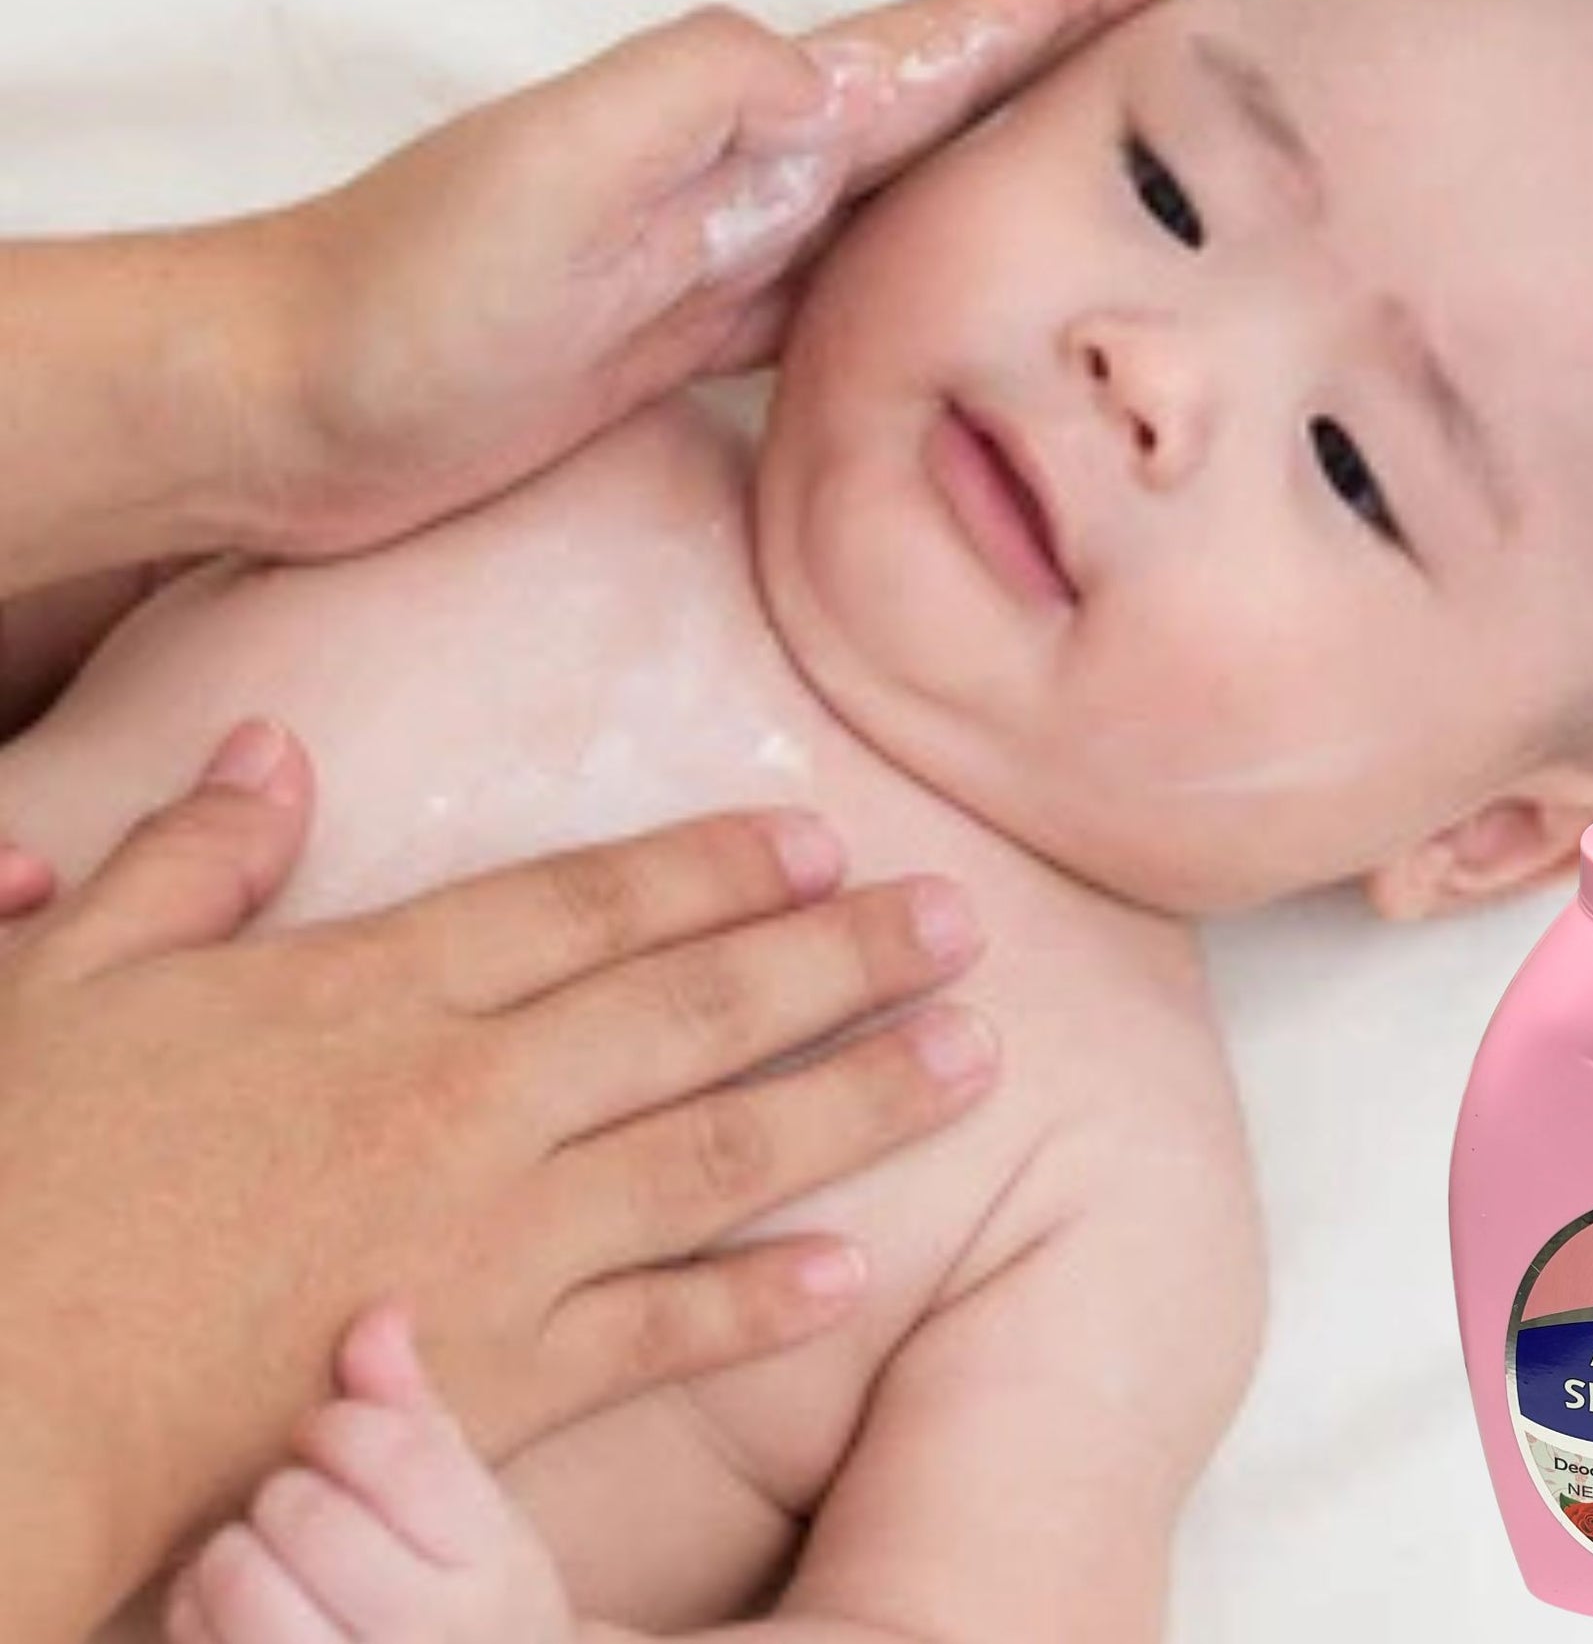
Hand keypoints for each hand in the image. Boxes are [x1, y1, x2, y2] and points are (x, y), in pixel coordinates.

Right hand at [0, 718, 993, 1634]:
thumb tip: (271, 746)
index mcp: (377, 988)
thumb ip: (190, 856)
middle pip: (696, 1007)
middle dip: (841, 956)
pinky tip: (851, 1271)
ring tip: (967, 1056)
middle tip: (959, 922)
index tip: (821, 839)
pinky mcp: (485, 1378)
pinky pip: (653, 1333)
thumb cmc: (17, 1183)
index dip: (717, 865)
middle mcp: (468, 1097)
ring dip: (855, 1100)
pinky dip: (755, 1305)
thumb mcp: (67, 976)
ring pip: (717, 1152)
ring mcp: (492, 1240)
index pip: (590, 901)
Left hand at [165, 1306, 577, 1643]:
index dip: (341, 1424)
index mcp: (488, 1566)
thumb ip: (417, 1413)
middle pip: (309, 1516)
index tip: (331, 1431)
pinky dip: (196, 1607)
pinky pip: (201, 1639)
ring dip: (232, 1548)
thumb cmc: (465, 1598)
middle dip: (287, 1488)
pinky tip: (232, 1605)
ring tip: (262, 1550)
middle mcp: (425, 1640)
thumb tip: (380, 1312)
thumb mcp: (472, 1512)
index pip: (398, 1455)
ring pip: (240, 1581)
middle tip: (300, 1498)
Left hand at [257, 0, 1179, 554]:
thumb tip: (829, 76)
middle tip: (1153, 13)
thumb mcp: (556, 167)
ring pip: (902, 195)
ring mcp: (722, 258)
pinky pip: (846, 290)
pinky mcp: (694, 339)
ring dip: (996, 156)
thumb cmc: (410, 294)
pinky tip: (958, 281)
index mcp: (733, 122)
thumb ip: (697, 99)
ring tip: (1091, 136)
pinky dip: (920, 269)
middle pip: (930, 106)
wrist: (302, 405)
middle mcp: (742, 178)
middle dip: (1042, 56)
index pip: (912, 50)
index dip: (1024, 4)